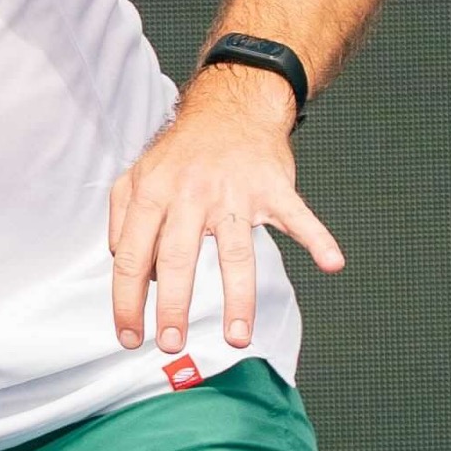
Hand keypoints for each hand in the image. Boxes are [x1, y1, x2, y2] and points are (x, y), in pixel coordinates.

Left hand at [108, 63, 343, 355]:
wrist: (231, 106)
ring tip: (237, 338)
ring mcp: (234, 191)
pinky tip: (331, 262)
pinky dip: (317, 238)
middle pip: (176, 257)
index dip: (127, 301)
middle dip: (173, 306)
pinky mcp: (273, 188)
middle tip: (172, 343)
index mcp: (153, 193)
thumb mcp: (137, 175)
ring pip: (235, 252)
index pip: (132, 256)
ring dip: (237, 299)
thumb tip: (119, 264)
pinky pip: (297, 217)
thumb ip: (120, 219)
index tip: (130, 336)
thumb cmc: (184, 150)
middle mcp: (190, 193)